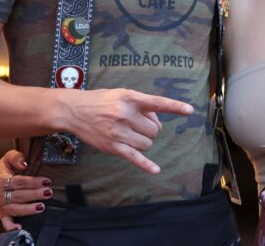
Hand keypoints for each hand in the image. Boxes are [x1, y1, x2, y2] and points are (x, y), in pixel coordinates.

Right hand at [0, 150, 49, 230]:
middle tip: (49, 192)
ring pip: (14, 209)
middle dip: (34, 195)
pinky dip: (11, 227)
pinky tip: (20, 228)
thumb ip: (16, 157)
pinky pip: (6, 222)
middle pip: (18, 196)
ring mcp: (1, 205)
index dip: (33, 182)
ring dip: (28, 209)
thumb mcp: (9, 157)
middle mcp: (0, 194)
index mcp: (1, 180)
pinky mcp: (3, 213)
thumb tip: (25, 164)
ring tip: (42, 206)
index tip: (47, 181)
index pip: (18, 182)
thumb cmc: (7, 167)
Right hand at [61, 88, 192, 173]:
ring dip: (144, 141)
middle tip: (138, 124)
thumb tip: (156, 119)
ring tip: (132, 134)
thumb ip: (141, 104)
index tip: (190, 110)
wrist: (74, 111)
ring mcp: (119, 132)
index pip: (157, 103)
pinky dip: (146, 165)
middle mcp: (125, 115)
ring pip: (147, 143)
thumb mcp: (122, 94)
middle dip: (151, 129)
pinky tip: (156, 170)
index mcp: (131, 99)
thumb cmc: (102, 100)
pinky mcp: (112, 147)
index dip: (175, 107)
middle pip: (155, 129)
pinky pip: (134, 158)